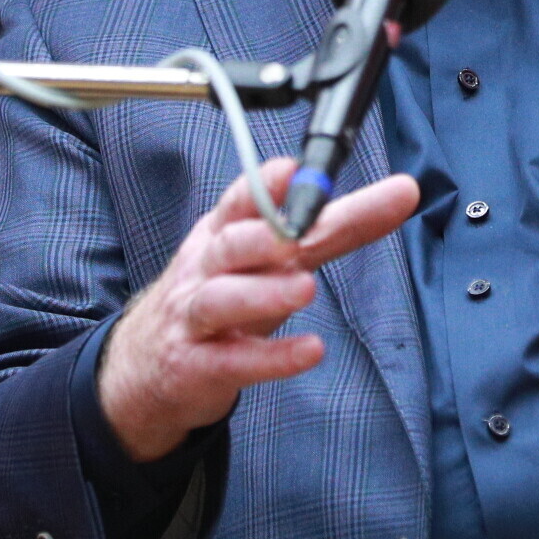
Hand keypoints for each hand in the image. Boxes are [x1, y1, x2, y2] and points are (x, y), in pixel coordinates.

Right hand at [99, 159, 419, 461]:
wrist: (146, 368)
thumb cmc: (218, 298)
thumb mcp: (264, 260)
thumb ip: (323, 228)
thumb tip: (392, 193)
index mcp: (222, 233)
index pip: (243, 201)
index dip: (265, 184)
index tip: (295, 170)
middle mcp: (205, 268)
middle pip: (234, 243)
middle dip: (266, 234)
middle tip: (301, 234)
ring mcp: (195, 318)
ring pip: (222, 298)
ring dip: (264, 292)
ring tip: (305, 288)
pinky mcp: (196, 367)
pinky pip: (233, 361)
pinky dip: (272, 357)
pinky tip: (310, 351)